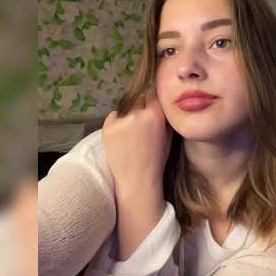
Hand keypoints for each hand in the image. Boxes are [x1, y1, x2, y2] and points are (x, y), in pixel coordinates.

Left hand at [102, 88, 172, 259]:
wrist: (136, 181)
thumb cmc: (157, 161)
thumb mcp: (169, 137)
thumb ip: (165, 118)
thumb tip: (161, 104)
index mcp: (155, 115)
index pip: (153, 94)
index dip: (153, 101)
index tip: (152, 108)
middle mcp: (137, 114)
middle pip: (139, 98)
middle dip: (141, 106)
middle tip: (142, 121)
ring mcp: (120, 120)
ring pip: (126, 108)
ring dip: (129, 115)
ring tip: (131, 133)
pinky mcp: (107, 127)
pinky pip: (114, 117)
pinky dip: (117, 123)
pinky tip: (121, 137)